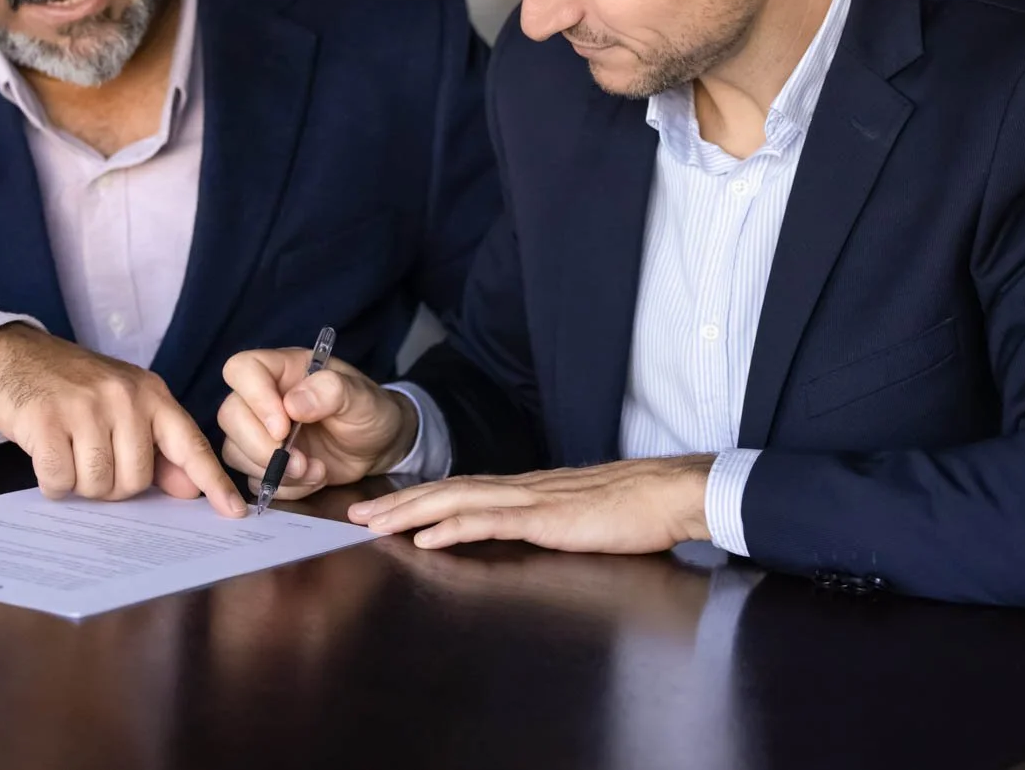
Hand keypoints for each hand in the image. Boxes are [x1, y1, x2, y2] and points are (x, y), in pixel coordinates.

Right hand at [0, 323, 243, 516]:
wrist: (16, 355)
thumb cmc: (75, 388)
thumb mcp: (125, 406)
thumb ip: (158, 447)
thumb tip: (188, 489)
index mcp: (151, 394)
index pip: (189, 445)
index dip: (212, 482)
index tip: (235, 512)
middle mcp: (125, 398)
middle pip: (135, 480)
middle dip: (113, 485)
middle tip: (93, 460)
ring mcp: (86, 407)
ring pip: (98, 484)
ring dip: (80, 484)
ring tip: (71, 454)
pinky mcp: (47, 419)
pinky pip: (60, 480)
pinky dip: (52, 481)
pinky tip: (48, 455)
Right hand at [216, 348, 418, 498]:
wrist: (378, 446)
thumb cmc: (369, 410)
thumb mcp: (361, 397)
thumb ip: (331, 391)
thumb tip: (293, 404)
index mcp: (283, 369)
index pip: (242, 369)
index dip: (254, 398)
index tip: (283, 427)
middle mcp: (264, 397)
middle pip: (230, 415)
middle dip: (263, 447)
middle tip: (301, 461)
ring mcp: (260, 430)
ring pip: (235, 450)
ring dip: (275, 471)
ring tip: (316, 470)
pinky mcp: (264, 461)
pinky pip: (253, 479)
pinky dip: (284, 487)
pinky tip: (313, 479)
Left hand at [345, 456, 715, 552]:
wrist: (670, 494)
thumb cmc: (633, 508)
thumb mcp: (576, 517)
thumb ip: (544, 522)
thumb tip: (519, 531)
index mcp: (525, 489)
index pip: (459, 489)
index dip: (416, 497)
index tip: (381, 509)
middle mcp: (519, 487)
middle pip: (445, 490)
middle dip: (397, 504)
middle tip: (353, 517)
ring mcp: (530, 500)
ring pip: (456, 501)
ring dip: (410, 512)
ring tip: (374, 526)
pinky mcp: (545, 518)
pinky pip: (490, 521)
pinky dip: (453, 526)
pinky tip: (426, 537)